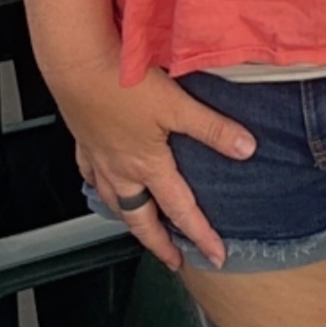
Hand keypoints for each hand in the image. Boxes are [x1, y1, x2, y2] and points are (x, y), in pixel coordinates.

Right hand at [51, 53, 255, 271]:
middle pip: (141, 219)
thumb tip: (247, 149)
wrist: (79, 66)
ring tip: (140, 229)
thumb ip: (213, 129)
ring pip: (114, 203)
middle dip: (159, 243)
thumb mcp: (178, 105)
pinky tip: (104, 185)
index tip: (215, 255)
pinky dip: (101, 188)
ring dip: (130, 220)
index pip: (180, 209)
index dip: (199, 234)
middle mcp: (121, 171)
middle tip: (173, 260)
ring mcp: (99, 159)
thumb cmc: (125, 84)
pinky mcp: (84, 142)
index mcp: (148, 165)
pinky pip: (92, 177)